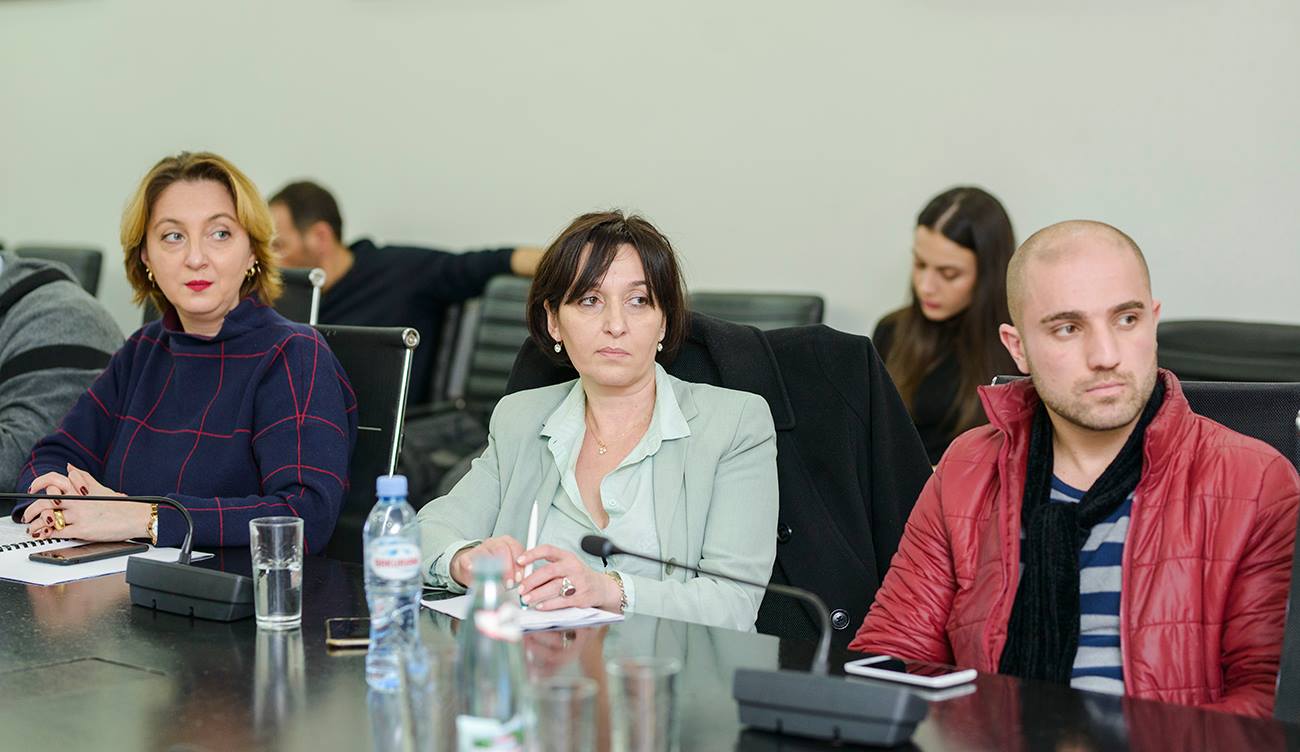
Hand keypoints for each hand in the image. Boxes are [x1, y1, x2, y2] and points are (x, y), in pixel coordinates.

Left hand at [22, 465, 144, 541]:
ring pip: (48, 517)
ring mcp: (80, 514)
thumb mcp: (101, 488)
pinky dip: (48, 534)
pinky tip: (45, 534)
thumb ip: (83, 477)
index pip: (54, 479)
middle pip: (46, 500)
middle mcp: (78, 500)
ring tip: (34, 527)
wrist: (136, 517)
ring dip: (36, 524)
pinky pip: (58, 532)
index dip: (39, 483)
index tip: (32, 489)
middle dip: (32, 509)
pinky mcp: (82, 529)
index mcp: (82, 489)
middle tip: (28, 515)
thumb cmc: (121, 506)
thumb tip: (69, 467)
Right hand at [450, 535, 525, 587]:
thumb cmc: (494, 567)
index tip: (520, 577)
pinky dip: (471, 566)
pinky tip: (475, 571)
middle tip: (509, 583)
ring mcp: (479, 549)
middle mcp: (493, 543)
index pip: (516, 548)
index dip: (519, 564)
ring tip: (497, 582)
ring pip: (486, 553)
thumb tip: (527, 583)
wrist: (472, 566)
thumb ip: (518, 572)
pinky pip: (468, 560)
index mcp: (506, 543)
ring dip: (493, 569)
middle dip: (508, 568)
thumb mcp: (509, 567)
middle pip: (503, 549)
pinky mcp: (466, 557)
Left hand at [516, 544, 619, 612]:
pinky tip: (540, 606)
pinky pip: (562, 601)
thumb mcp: (566, 565)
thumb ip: (548, 567)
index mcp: (567, 556)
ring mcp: (579, 582)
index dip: (532, 554)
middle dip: (532, 580)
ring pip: (555, 587)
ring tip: (527, 599)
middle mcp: (573, 567)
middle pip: (549, 571)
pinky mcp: (581, 597)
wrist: (600, 587)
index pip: (548, 550)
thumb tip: (524, 574)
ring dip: (538, 594)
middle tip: (521, 588)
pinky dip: (549, 604)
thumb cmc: (578, 576)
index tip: (519, 561)